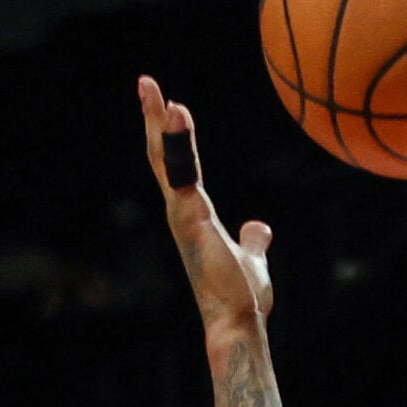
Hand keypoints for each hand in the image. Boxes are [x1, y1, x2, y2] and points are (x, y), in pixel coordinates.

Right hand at [138, 75, 273, 341]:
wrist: (238, 324)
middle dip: (152, 119)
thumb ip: (253, 241)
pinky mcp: (192, 223)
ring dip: (161, 126)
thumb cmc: (241, 298)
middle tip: (146, 82)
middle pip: (161, 157)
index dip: (168, 137)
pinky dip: (177, 147)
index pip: (176, 167)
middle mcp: (181, 213)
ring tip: (157, 92)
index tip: (166, 104)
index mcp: (193, 216)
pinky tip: (177, 118)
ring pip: (166, 162)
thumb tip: (260, 228)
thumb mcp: (252, 259)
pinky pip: (183, 177)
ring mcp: (183, 218)